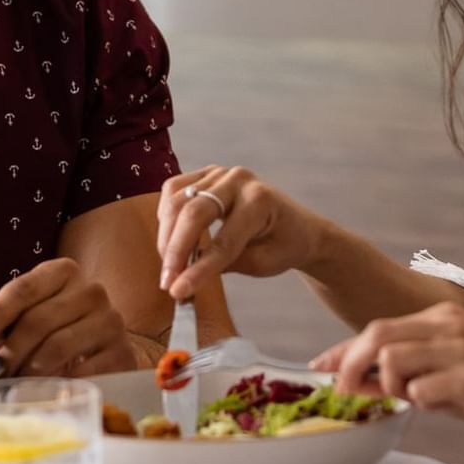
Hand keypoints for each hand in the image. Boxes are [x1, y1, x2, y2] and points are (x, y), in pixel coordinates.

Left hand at [0, 258, 136, 377]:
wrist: (105, 349)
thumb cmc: (57, 330)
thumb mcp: (30, 314)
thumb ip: (3, 321)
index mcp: (62, 273)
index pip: (23, 289)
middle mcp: (90, 291)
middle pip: (38, 320)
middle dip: (10, 350)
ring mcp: (110, 321)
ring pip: (58, 346)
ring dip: (30, 370)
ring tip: (16, 383)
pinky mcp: (121, 353)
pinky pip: (82, 372)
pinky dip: (59, 384)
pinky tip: (47, 390)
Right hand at [155, 165, 325, 300]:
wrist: (297, 226)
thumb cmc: (284, 245)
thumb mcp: (263, 263)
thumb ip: (226, 265)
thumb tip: (184, 277)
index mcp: (261, 201)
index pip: (223, 240)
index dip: (199, 268)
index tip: (178, 291)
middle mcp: (239, 180)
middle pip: (194, 212)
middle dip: (175, 250)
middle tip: (166, 282)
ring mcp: (221, 172)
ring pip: (177, 200)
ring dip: (166, 235)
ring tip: (168, 266)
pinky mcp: (206, 174)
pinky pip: (174, 190)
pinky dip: (166, 215)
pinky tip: (169, 238)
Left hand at [313, 302, 463, 452]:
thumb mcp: (432, 376)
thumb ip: (393, 372)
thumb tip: (344, 374)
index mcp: (440, 316)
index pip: (378, 327)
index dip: (344, 350)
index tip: (320, 367)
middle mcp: (451, 323)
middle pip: (378, 336)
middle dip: (353, 366)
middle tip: (349, 392)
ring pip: (393, 361)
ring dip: (393, 388)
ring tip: (416, 398)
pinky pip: (421, 391)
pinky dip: (420, 403)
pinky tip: (441, 405)